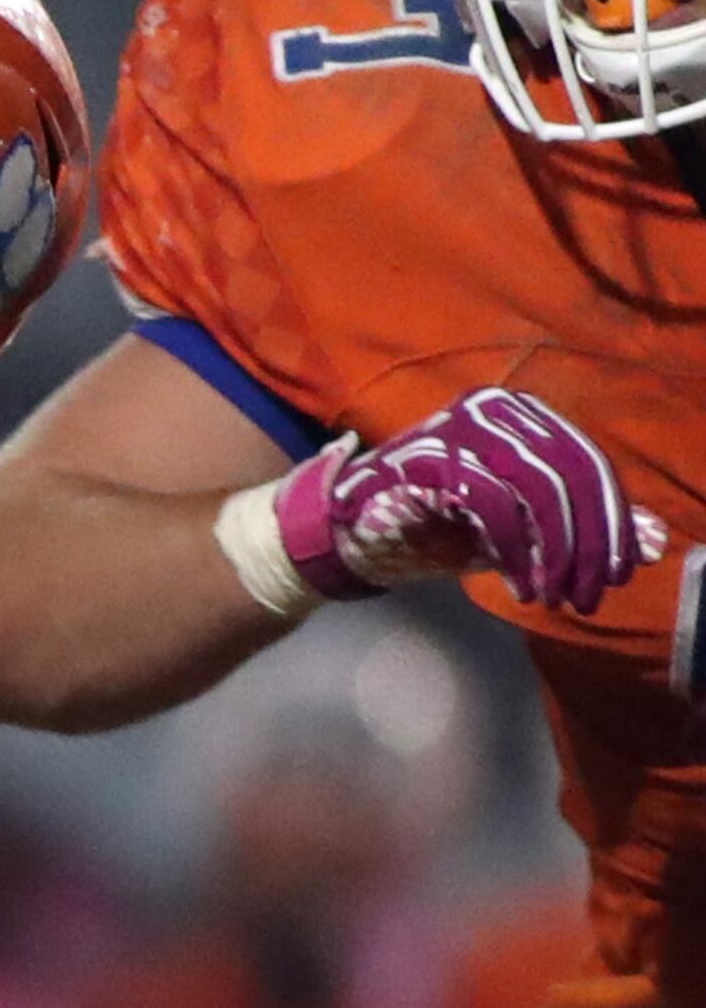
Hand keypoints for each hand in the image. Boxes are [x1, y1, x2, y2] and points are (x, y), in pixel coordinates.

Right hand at [273, 390, 658, 612]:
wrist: (349, 534)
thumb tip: (657, 541)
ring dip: (555, 553)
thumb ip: (585, 530)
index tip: (621, 573)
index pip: (588, 462)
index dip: (613, 521)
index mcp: (518, 415)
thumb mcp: (525, 533)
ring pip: (538, 488)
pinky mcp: (425, 460)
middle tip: (590, 595)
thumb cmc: (438, 527)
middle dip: (590, 543)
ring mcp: (455, 430)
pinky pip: (493, 504)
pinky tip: (518, 586)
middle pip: (571, 473)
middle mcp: (490, 411)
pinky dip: (515, 551)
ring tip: (554, 596)